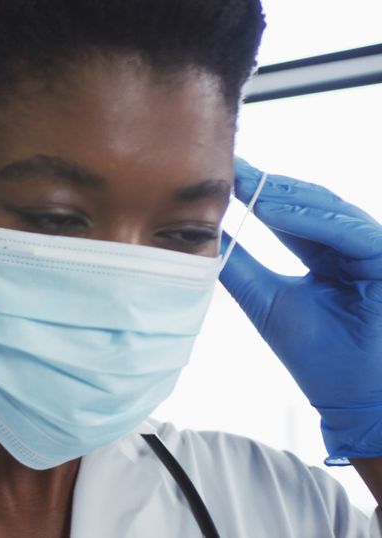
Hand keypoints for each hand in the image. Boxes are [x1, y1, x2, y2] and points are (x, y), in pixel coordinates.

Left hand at [220, 157, 381, 463]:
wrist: (351, 399)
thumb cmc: (314, 355)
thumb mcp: (264, 299)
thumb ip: (238, 265)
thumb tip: (202, 233)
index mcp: (324, 253)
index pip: (288, 215)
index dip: (254, 194)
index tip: (220, 175)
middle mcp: (350, 246)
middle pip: (308, 204)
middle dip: (268, 185)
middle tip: (230, 167)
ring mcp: (371, 251)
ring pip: (329, 211)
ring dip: (287, 196)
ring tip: (248, 185)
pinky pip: (350, 232)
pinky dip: (314, 220)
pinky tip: (277, 209)